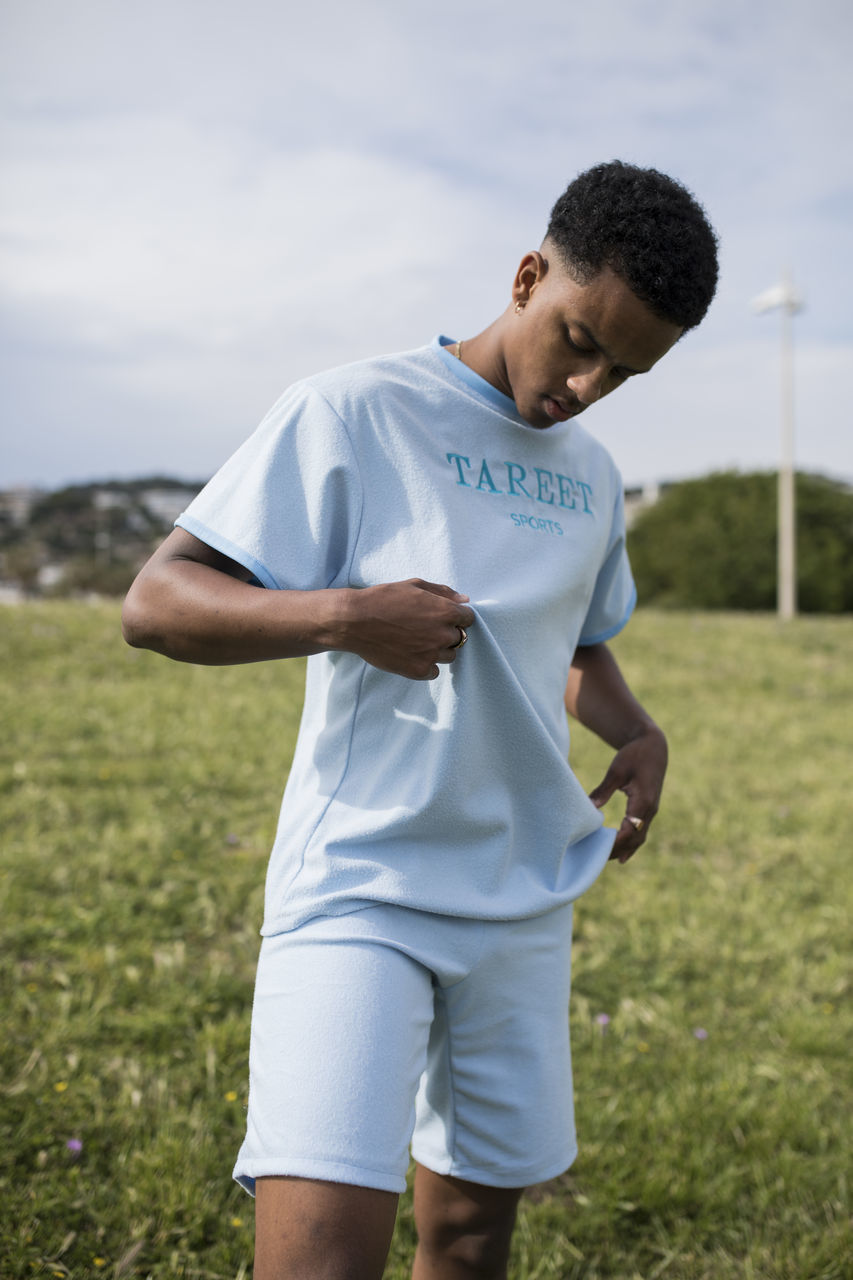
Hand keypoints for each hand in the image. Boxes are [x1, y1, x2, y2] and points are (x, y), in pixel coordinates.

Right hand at [340, 578, 474, 679]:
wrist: (355, 621)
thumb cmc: (383, 599)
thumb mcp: (414, 586)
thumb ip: (443, 592)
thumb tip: (465, 600)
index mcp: (446, 612)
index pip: (468, 618)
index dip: (456, 616)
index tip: (441, 617)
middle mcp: (443, 635)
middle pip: (459, 638)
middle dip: (446, 632)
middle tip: (424, 628)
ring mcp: (432, 654)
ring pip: (449, 656)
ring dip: (438, 649)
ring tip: (417, 641)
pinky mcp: (418, 670)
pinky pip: (434, 671)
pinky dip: (426, 665)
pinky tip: (411, 654)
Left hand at [588, 725, 667, 863]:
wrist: (654, 746)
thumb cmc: (634, 755)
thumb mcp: (616, 770)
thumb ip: (604, 790)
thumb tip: (590, 808)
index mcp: (644, 801)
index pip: (629, 830)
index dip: (615, 842)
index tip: (599, 849)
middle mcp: (650, 810)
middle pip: (635, 838)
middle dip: (618, 850)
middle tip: (597, 859)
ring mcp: (652, 811)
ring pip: (640, 837)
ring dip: (625, 849)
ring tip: (608, 860)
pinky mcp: (649, 809)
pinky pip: (642, 831)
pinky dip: (632, 844)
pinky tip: (623, 855)